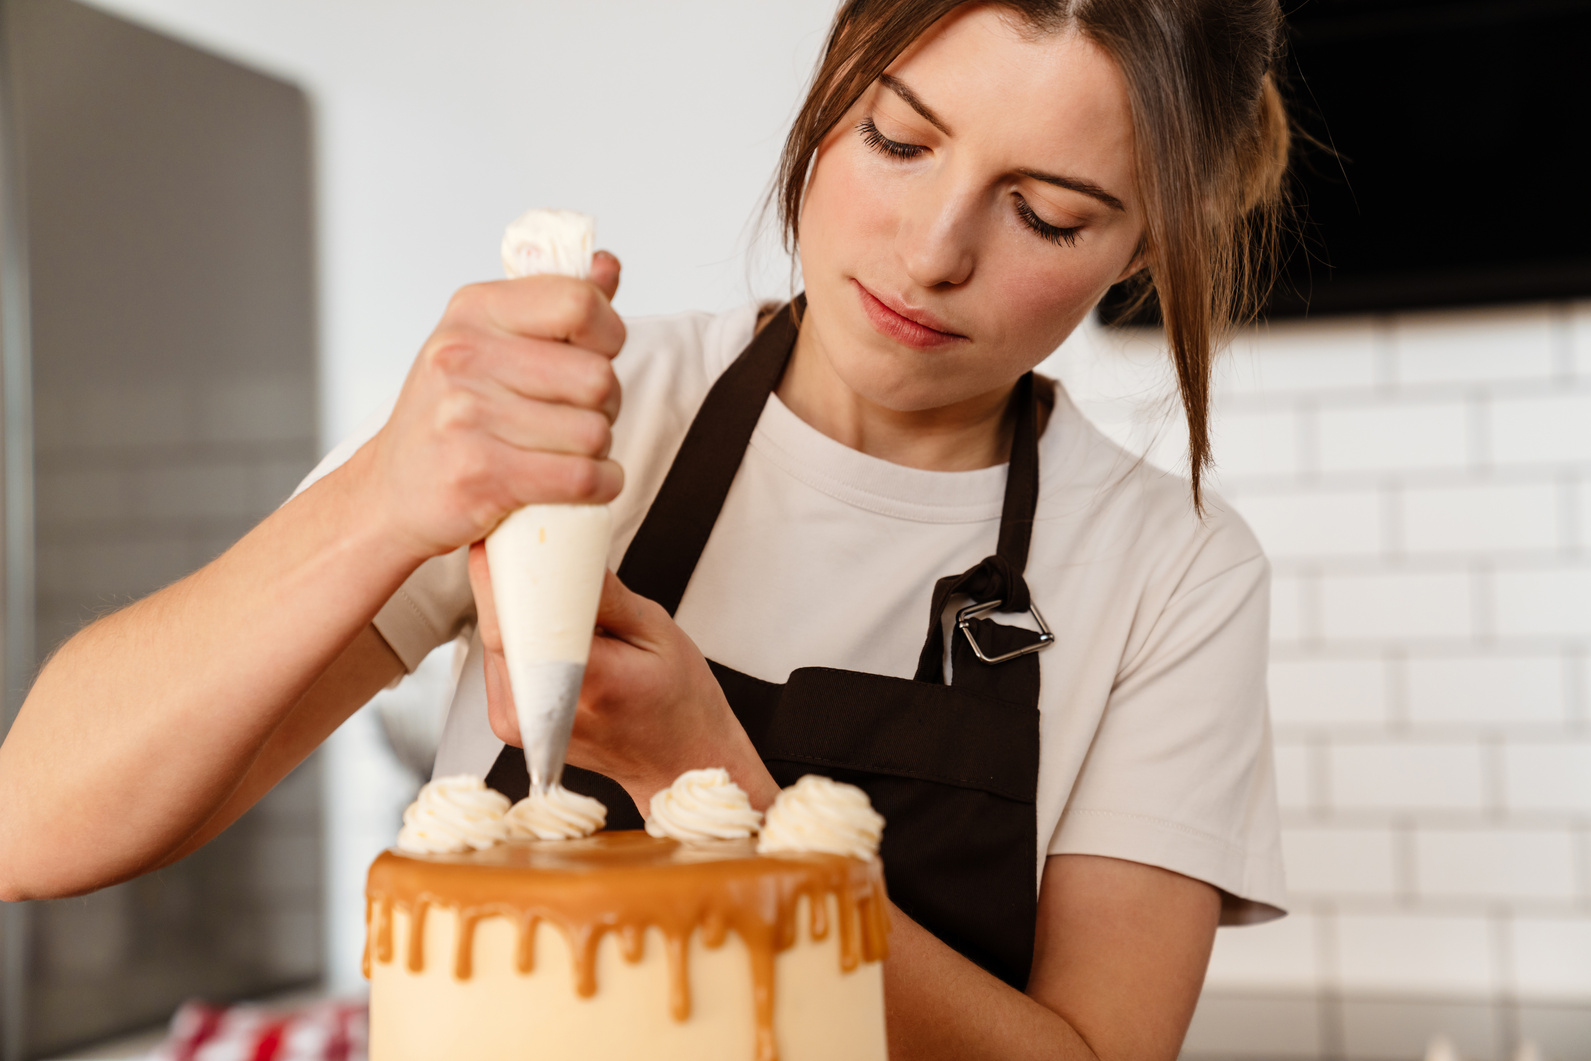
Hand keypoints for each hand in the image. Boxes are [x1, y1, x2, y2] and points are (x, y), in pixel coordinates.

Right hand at [358, 253, 626, 563]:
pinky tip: (584, 483)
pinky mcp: (481, 475)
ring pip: (595, 433)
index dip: (608, 333)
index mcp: (474, 310)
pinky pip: (581, 478)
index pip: (578, 302)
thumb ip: (552, 304)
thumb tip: (606, 267)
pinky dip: (600, 485)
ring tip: (564, 449)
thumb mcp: (488, 342)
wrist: (391, 492)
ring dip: (599, 451)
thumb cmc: (448, 416)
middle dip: (606, 405)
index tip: (596, 353)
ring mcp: (468, 415)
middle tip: (576, 416)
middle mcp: (464, 356)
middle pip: (598, 377)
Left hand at [469, 549, 778, 812]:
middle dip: (510, 582)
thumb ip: (603, 592)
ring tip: (547, 591)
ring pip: (493, 643)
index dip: (504, 571)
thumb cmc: (680, 703)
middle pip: (497, 627)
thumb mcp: (657, 630)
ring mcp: (520, 723)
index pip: (516, 619)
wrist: (678, 761)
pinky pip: (500, 663)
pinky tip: (545, 627)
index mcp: (583, 685)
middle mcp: (540, 712)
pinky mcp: (513, 723)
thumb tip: (562, 550)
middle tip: (528, 544)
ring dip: (512, 610)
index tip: (508, 535)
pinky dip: (516, 637)